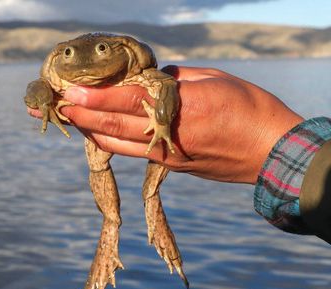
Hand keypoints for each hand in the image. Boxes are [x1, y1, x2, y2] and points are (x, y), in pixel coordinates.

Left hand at [27, 66, 302, 183]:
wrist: (274, 155)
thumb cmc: (251, 109)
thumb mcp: (215, 80)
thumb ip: (175, 79)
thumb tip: (148, 80)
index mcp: (182, 108)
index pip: (129, 101)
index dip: (95, 96)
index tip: (69, 92)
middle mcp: (169, 135)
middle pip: (115, 126)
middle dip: (82, 115)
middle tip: (56, 106)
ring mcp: (168, 155)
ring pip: (119, 144)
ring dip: (91, 131)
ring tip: (70, 119)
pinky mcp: (171, 166)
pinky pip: (133, 153)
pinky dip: (112, 142)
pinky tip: (99, 134)